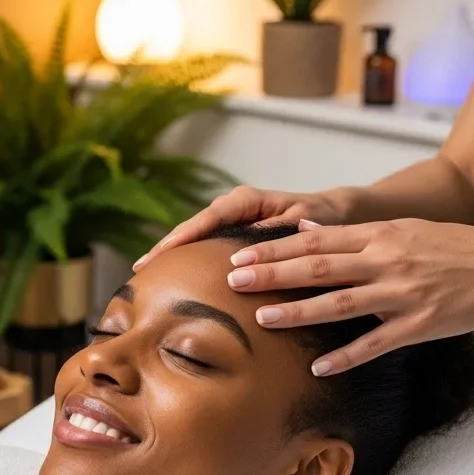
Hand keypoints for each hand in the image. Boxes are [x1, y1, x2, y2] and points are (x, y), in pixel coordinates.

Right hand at [133, 185, 350, 269]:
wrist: (333, 213)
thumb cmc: (321, 216)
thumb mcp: (302, 223)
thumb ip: (275, 233)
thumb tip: (245, 251)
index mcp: (246, 200)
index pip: (208, 219)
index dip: (183, 236)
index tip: (162, 252)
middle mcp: (233, 207)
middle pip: (192, 227)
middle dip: (166, 246)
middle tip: (140, 268)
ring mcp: (230, 221)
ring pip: (195, 236)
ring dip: (171, 253)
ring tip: (146, 273)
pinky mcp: (232, 234)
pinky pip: (205, 245)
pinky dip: (188, 258)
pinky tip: (172, 274)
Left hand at [225, 218, 473, 372]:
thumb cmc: (449, 245)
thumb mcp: (399, 228)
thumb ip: (352, 233)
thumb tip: (302, 229)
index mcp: (377, 236)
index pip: (314, 240)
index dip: (273, 248)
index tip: (239, 254)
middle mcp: (384, 262)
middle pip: (318, 267)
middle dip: (272, 274)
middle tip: (233, 280)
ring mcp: (401, 295)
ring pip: (340, 304)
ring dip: (298, 311)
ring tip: (262, 318)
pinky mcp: (419, 326)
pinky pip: (376, 344)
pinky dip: (346, 356)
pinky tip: (318, 367)